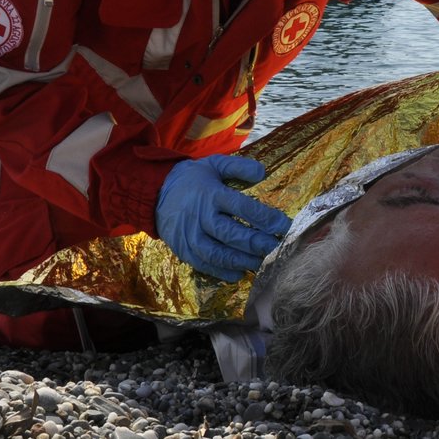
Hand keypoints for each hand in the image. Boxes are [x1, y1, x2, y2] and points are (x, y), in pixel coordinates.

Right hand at [155, 155, 291, 281]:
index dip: (266, 218)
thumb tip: (262, 172)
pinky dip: (222, 272)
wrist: (155, 192)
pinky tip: (239, 273)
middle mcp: (201, 216)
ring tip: (262, 262)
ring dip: (242, 261)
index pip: (243, 208)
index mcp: (212, 194)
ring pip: (218, 253)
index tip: (284, 226)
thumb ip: (239, 167)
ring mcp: (190, 235)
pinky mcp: (183, 249)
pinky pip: (204, 265)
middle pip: (232, 234)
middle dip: (257, 243)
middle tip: (277, 248)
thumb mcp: (214, 165)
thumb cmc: (193, 179)